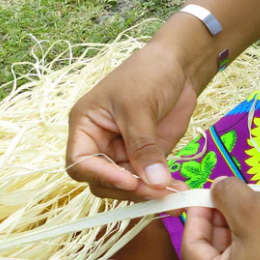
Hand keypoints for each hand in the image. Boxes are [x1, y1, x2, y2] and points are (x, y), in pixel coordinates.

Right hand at [66, 42, 195, 200]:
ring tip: (174, 194)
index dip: (102, 177)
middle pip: (103, 183)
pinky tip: (180, 190)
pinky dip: (164, 189)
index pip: (79, 164)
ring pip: (128, 188)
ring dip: (149, 194)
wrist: (177, 65)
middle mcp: (100, 144)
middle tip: (158, 191)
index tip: (130, 181)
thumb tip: (154, 183)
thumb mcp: (140, 107)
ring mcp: (123, 153)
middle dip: (129, 190)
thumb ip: (144, 146)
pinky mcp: (146, 158)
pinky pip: (150, 182)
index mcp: (85, 127)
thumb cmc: (148, 73)